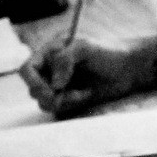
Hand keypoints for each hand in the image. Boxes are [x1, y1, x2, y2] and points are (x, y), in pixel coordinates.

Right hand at [21, 37, 142, 115]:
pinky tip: (86, 95)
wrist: (129, 67)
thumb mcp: (85, 47)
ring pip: (43, 102)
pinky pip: (59, 108)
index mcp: (49, 53)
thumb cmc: (108, 51)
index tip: (47, 89)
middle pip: (32, 89)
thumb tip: (54, 84)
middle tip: (62, 94)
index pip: (27, 69)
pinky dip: (70, 105)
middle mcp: (51, 70)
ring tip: (80, 93)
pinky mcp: (70, 99)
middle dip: (47, 95)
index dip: (32, 81)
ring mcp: (60, 86)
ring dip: (60, 101)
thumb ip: (65, 59)